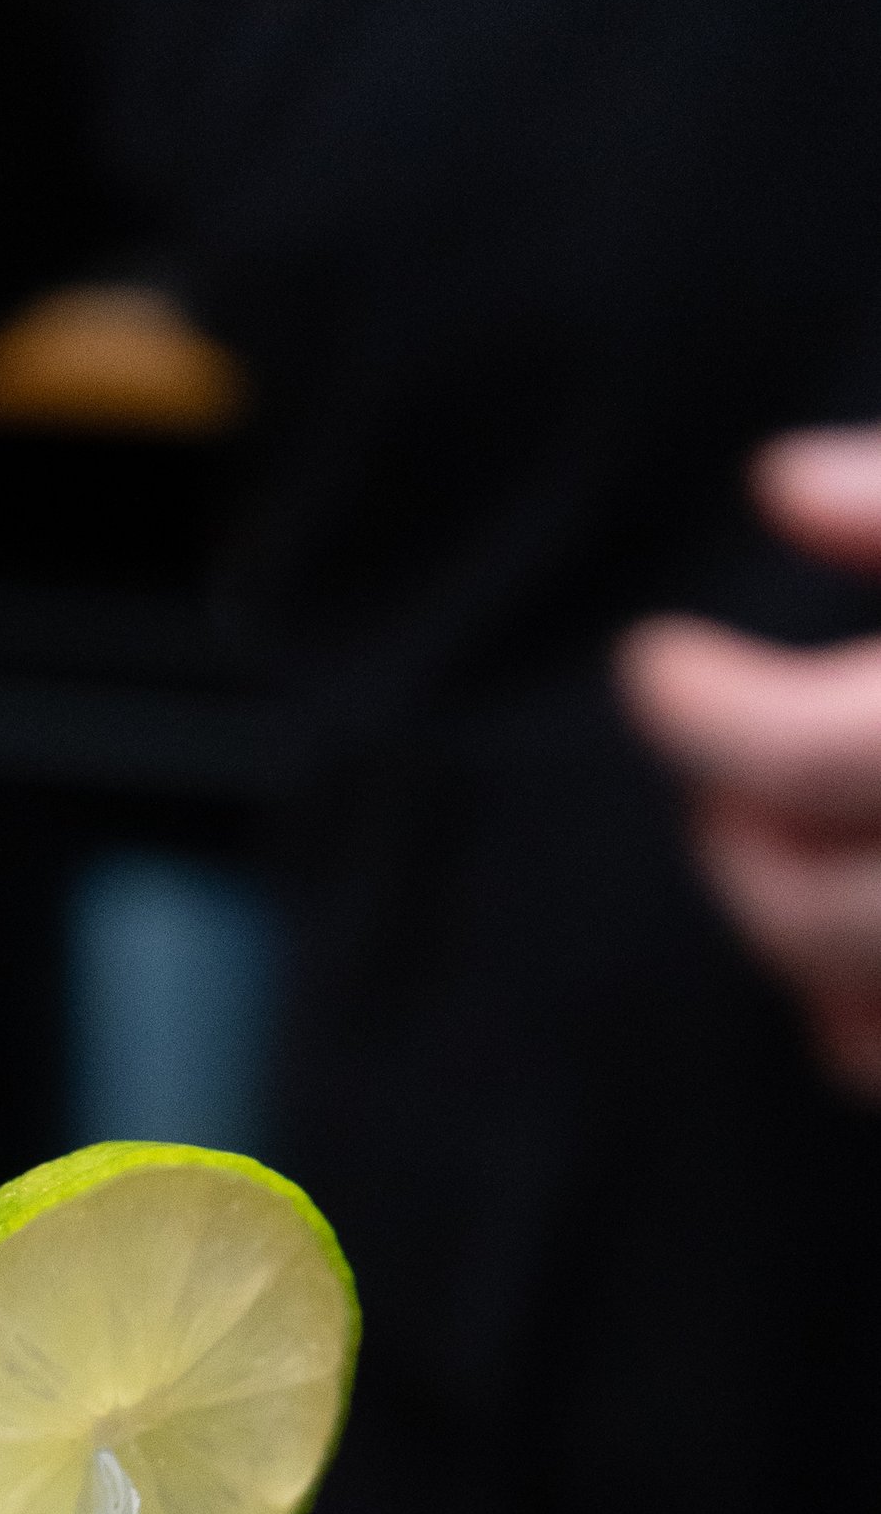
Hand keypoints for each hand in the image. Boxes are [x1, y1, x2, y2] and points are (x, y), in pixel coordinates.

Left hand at [621, 429, 880, 1097]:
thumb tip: (776, 485)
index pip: (808, 759)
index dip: (707, 717)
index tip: (654, 668)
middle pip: (815, 912)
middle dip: (741, 848)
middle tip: (721, 783)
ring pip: (858, 1017)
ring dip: (794, 944)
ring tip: (784, 852)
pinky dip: (859, 1028)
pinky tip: (848, 966)